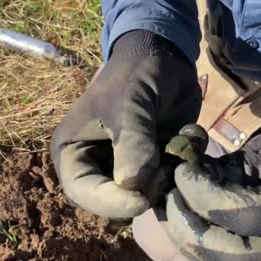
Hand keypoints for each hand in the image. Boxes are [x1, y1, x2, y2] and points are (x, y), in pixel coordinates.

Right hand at [50, 31, 200, 217]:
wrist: (165, 57)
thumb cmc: (135, 74)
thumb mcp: (130, 102)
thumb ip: (131, 141)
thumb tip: (131, 185)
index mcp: (73, 150)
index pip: (81, 191)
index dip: (109, 202)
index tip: (141, 199)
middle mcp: (95, 165)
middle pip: (113, 201)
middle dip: (142, 191)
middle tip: (164, 168)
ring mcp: (126, 167)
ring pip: (144, 196)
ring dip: (167, 178)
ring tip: (177, 144)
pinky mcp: (153, 165)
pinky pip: (168, 183)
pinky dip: (183, 166)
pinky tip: (187, 136)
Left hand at [165, 123, 260, 260]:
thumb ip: (234, 166)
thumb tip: (185, 172)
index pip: (250, 217)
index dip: (207, 198)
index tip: (181, 175)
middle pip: (237, 258)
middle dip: (192, 231)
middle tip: (170, 201)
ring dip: (194, 246)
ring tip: (174, 215)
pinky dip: (206, 253)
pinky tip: (187, 231)